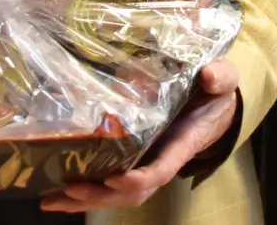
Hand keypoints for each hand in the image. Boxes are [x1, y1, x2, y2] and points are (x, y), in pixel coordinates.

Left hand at [42, 59, 239, 212]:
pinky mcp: (134, 158)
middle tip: (69, 192)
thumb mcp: (224, 80)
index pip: (161, 170)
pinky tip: (57, 193)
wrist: (217, 104)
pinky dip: (83, 192)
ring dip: (85, 200)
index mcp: (183, 143)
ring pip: (117, 193)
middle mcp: (162, 159)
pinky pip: (110, 183)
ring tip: (51, 201)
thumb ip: (220, 76)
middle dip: (100, 196)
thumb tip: (208, 74)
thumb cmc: (217, 93)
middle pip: (131, 192)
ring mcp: (147, 162)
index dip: (138, 179)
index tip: (115, 179)